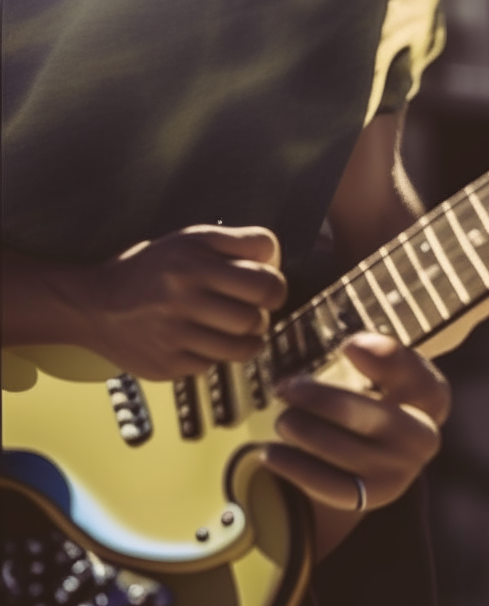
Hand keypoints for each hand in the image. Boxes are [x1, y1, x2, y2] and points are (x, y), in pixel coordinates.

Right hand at [81, 225, 285, 379]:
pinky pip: (214, 365)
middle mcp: (183, 296)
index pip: (264, 280)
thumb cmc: (152, 268)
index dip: (275, 283)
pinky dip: (216, 355)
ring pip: (242, 347)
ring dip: (248, 338)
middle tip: (253, 308)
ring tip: (236, 327)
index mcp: (194, 260)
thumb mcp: (191, 240)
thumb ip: (237, 243)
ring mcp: (174, 335)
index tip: (266, 285)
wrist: (95, 303)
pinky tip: (202, 339)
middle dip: (263, 313)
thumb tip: (275, 261)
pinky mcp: (166, 365)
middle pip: (256, 316)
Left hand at [260, 332, 450, 514]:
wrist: (381, 454)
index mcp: (431, 396)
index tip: (348, 344)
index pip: (417, 374)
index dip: (386, 358)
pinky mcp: (373, 498)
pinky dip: (297, 468)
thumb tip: (353, 345)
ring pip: (347, 453)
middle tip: (286, 388)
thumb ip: (376, 354)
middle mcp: (423, 438)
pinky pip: (331, 487)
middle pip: (374, 418)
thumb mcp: (383, 371)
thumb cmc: (377, 398)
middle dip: (325, 401)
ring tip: (281, 418)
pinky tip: (271, 452)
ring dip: (305, 433)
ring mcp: (400, 473)